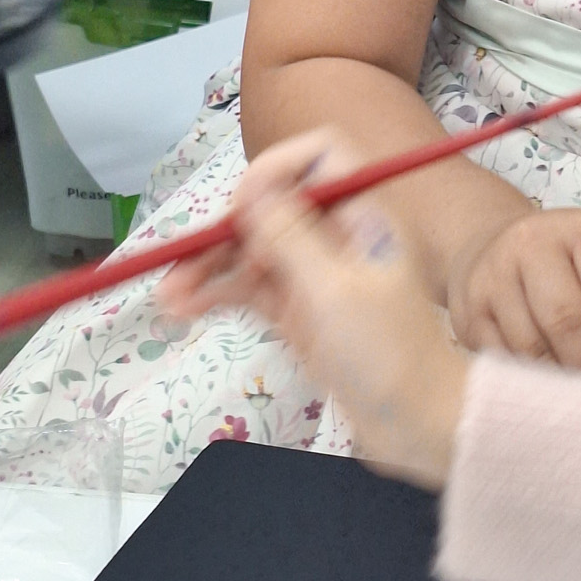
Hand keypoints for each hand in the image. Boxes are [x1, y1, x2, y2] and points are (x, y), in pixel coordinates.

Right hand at [160, 129, 467, 491]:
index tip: (242, 208)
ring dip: (209, 267)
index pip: (319, 158)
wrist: (414, 422)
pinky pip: (250, 288)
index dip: (275, 170)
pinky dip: (217, 293)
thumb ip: (291, 236)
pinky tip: (181, 307)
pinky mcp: (299, 311)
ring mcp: (316, 275)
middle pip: (272, 206)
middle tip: (181, 262)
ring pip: (252, 250)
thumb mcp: (334, 290)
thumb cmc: (387, 353)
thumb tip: (254, 186)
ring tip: (165, 296)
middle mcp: (338, 236)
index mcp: (362, 216)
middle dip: (225, 229)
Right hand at [447, 206, 580, 378]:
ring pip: (531, 345)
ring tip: (577, 401)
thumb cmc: (566, 267)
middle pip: (568, 321)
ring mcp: (495, 273)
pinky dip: (525, 381)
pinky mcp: (468, 306)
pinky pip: (500, 357)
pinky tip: (542, 391)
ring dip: (558, 381)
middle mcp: (534, 243)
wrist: (491, 247)